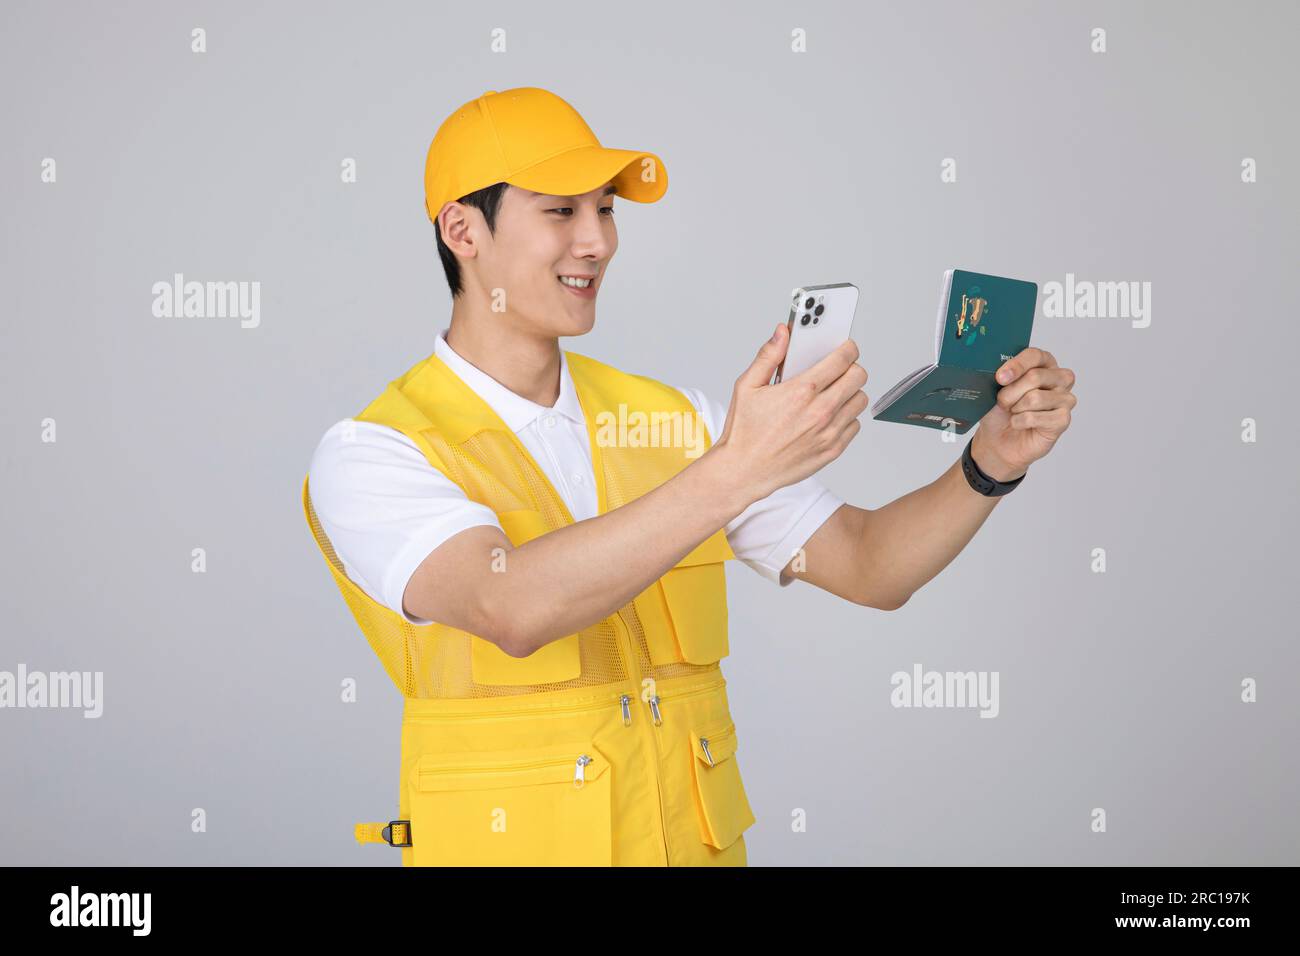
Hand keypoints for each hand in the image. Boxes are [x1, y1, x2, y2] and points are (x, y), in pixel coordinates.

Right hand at [712, 322, 868, 503]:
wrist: (744, 471)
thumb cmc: (744, 432)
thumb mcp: (747, 386)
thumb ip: (768, 356)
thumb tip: (782, 333)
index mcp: (801, 391)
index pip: (843, 358)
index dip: (847, 348)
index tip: (845, 347)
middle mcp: (820, 411)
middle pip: (859, 376)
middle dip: (851, 368)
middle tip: (838, 370)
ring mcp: (829, 432)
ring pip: (860, 400)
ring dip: (850, 393)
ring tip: (832, 393)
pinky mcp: (832, 449)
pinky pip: (855, 425)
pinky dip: (846, 418)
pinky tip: (828, 416)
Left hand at [971, 347, 1076, 480]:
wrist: (998, 440)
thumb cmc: (1000, 412)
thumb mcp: (994, 390)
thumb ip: (1002, 377)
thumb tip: (1000, 373)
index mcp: (1043, 364)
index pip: (1035, 356)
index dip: (1017, 365)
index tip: (999, 377)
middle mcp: (1058, 379)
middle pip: (1035, 376)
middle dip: (1010, 392)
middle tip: (1002, 402)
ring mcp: (1064, 399)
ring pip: (1036, 398)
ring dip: (1016, 408)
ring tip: (1013, 413)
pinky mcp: (1063, 419)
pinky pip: (1037, 417)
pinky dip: (1020, 422)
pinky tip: (1019, 424)